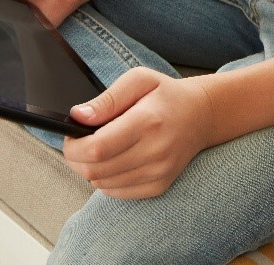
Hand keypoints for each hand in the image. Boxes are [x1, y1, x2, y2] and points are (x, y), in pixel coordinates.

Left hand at [62, 68, 212, 199]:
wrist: (202, 115)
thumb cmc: (166, 95)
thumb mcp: (138, 80)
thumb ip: (107, 99)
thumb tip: (78, 116)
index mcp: (147, 121)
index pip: (97, 148)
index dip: (74, 146)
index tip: (71, 135)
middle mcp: (155, 151)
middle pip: (95, 170)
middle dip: (76, 158)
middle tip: (79, 142)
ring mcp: (159, 171)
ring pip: (102, 184)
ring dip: (91, 169)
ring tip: (99, 149)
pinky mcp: (159, 185)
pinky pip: (116, 193)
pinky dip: (106, 180)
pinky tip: (114, 161)